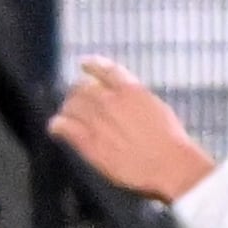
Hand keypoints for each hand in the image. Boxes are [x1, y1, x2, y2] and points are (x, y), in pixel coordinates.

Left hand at [49, 57, 220, 204]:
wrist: (168, 164)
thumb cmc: (171, 141)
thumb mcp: (157, 108)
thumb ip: (137, 100)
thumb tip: (127, 99)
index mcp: (131, 89)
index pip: (105, 69)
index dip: (92, 64)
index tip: (84, 63)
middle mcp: (110, 101)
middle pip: (82, 88)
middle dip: (77, 93)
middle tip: (75, 101)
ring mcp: (97, 121)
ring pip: (70, 106)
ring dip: (67, 110)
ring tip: (66, 116)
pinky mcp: (89, 142)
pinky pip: (64, 127)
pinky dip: (57, 125)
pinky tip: (56, 128)